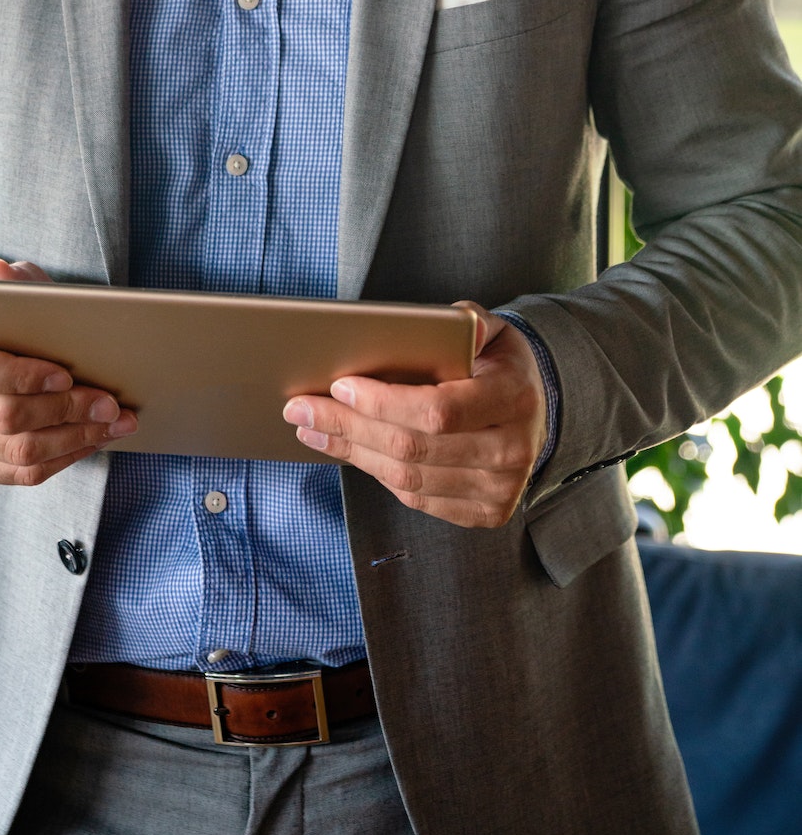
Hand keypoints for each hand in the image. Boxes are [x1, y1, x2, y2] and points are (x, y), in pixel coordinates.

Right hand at [0, 260, 137, 484]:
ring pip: (17, 453)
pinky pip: (19, 474)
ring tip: (116, 424)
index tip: (66, 373)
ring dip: (75, 439)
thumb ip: (6, 280)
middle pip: (4, 418)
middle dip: (66, 412)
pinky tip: (93, 439)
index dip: (19, 377)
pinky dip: (64, 459)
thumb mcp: (6, 287)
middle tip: (112, 404)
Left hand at [282, 305, 546, 527]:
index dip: (383, 402)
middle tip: (301, 408)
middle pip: (413, 448)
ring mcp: (500, 490)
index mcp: (512, 398)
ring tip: (312, 429)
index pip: (438, 410)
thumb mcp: (492, 331)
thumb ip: (469, 322)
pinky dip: (376, 473)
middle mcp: (512, 450)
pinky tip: (348, 450)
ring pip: (408, 480)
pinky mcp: (485, 512)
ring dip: (351, 453)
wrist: (535, 411)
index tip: (339, 386)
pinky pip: (418, 499)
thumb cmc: (498, 365)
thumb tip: (446, 323)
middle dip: (348, 427)